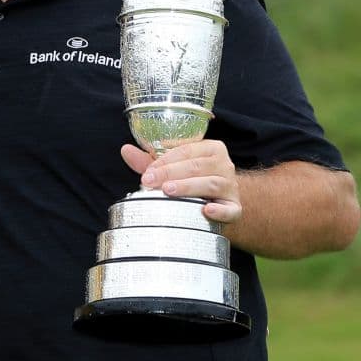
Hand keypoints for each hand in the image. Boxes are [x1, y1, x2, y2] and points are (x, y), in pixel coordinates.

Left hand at [120, 140, 241, 222]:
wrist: (219, 201)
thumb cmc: (192, 179)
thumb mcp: (173, 168)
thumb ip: (150, 160)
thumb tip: (125, 150)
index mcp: (210, 149)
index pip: (186, 150)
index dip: (165, 160)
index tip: (148, 172)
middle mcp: (224, 165)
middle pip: (197, 166)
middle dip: (171, 173)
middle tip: (151, 182)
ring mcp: (231, 187)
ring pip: (212, 183)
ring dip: (189, 187)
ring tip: (168, 191)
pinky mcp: (235, 208)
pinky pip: (231, 209)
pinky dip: (220, 211)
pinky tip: (207, 210)